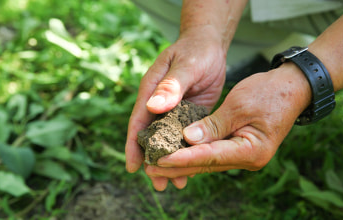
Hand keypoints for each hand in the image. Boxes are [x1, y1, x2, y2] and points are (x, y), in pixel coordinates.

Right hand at [125, 25, 227, 189]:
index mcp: (151, 92)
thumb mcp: (185, 65)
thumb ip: (170, 85)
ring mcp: (174, 111)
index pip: (138, 122)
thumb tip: (153, 107)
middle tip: (159, 185)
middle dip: (153, 161)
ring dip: (172, 160)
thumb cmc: (195, 51)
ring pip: (169, 140)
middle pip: (152, 137)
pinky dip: (187, 150)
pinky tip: (193, 165)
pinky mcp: (189, 114)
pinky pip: (186, 136)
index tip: (133, 167)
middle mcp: (159, 104)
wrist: (209, 46)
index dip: (134, 145)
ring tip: (178, 183)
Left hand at [144, 63, 311, 186]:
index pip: (209, 156)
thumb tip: (188, 139)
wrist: (292, 89)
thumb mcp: (238, 105)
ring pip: (208, 162)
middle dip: (178, 166)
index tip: (160, 160)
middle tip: (151, 169)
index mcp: (250, 150)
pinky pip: (214, 154)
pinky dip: (195, 155)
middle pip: (206, 164)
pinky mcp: (240, 148)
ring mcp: (245, 156)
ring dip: (184, 163)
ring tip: (158, 166)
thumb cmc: (268, 93)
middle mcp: (248, 159)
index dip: (183, 158)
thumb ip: (213, 125)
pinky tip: (178, 156)